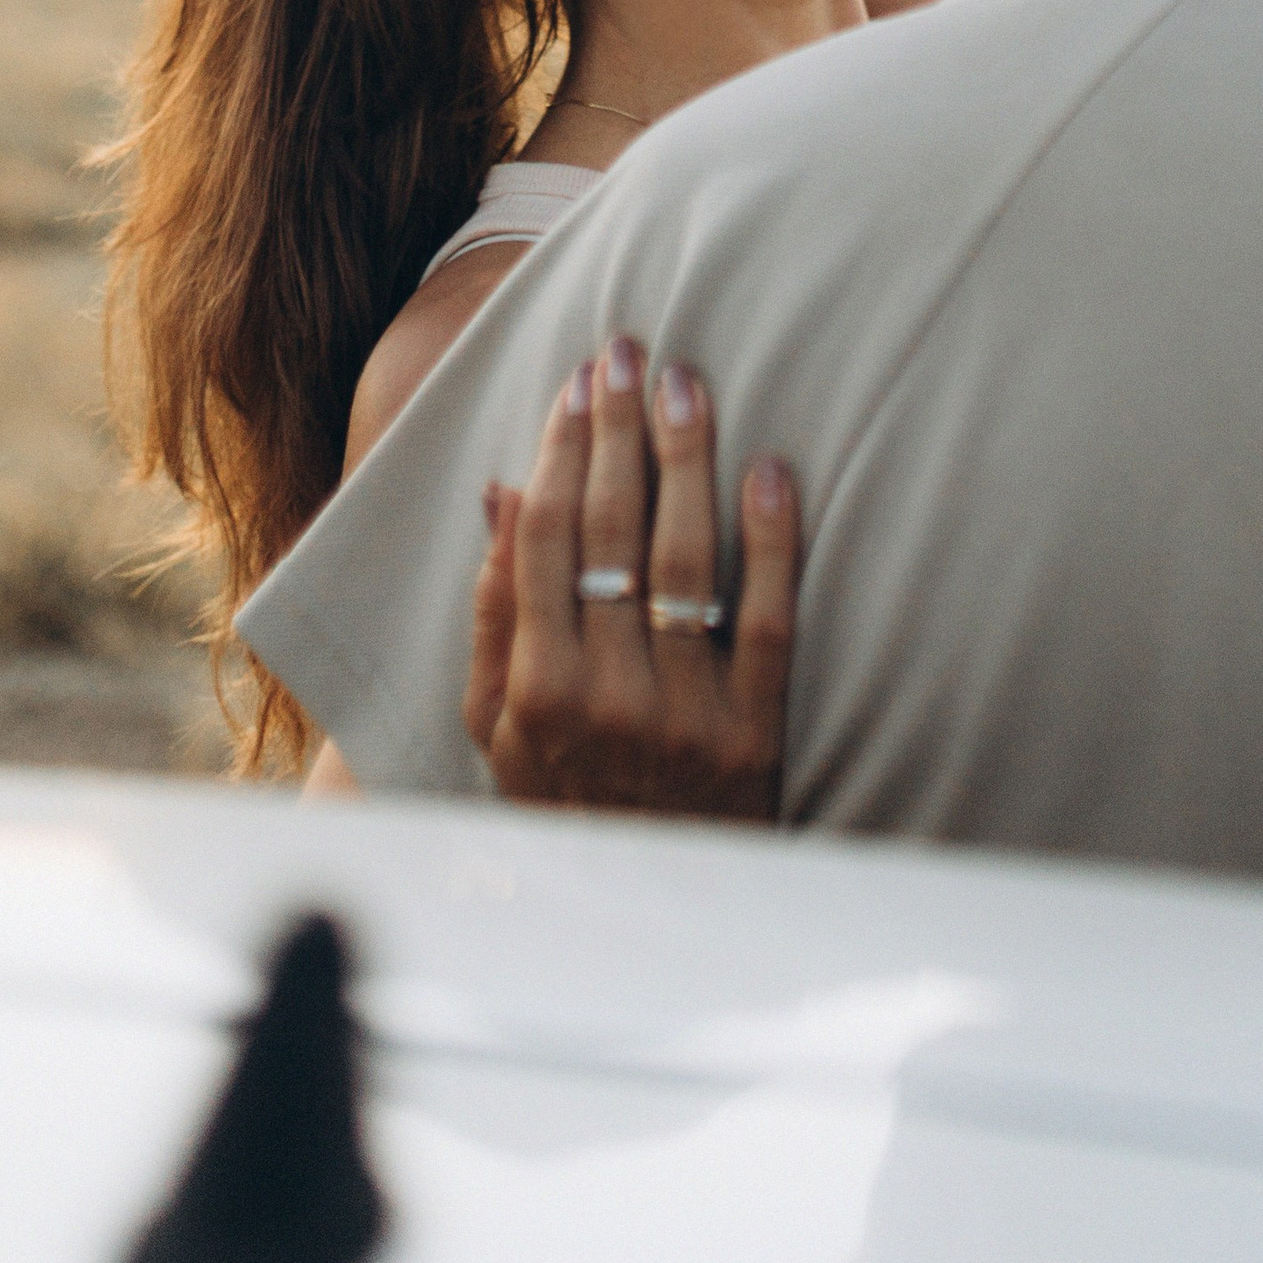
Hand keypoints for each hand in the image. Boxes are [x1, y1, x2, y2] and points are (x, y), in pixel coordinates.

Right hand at [462, 337, 800, 820]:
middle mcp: (605, 696)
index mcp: (534, 687)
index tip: (579, 381)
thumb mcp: (498, 721)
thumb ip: (494, 610)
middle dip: (618, 429)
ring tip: (688, 383)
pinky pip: (764, 619)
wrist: (651, 912)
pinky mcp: (756, 731)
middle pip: (613, 532)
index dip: (563, 451)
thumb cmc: (565, 795)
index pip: (546, 538)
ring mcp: (684, 713)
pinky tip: (768, 470)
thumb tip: (502, 491)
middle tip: (631, 350)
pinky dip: (768, 541)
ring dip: (686, 460)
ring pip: (685, 560)